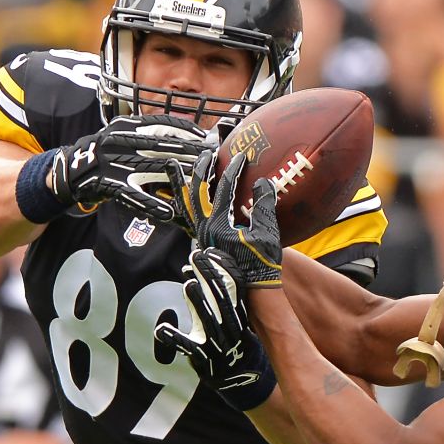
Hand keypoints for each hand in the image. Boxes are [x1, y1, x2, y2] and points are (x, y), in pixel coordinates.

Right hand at [49, 115, 212, 220]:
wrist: (70, 170)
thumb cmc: (107, 154)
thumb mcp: (124, 135)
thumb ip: (149, 134)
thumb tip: (186, 138)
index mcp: (126, 125)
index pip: (163, 124)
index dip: (188, 132)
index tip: (207, 139)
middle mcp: (119, 140)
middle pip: (163, 145)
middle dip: (190, 152)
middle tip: (211, 159)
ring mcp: (113, 162)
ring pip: (153, 168)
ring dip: (179, 175)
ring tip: (200, 180)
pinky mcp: (108, 185)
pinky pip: (134, 195)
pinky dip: (152, 204)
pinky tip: (169, 212)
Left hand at [155, 249, 275, 410]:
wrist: (244, 377)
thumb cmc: (232, 339)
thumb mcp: (230, 316)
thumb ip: (213, 295)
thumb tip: (191, 270)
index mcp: (239, 316)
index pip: (235, 289)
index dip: (223, 269)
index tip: (212, 251)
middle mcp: (231, 329)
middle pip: (220, 299)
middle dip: (209, 277)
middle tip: (196, 257)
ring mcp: (218, 344)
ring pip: (208, 320)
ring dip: (198, 302)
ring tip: (189, 284)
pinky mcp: (203, 360)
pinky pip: (187, 348)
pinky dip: (174, 338)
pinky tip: (161, 328)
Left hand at [169, 151, 282, 287]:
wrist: (252, 290)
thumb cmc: (262, 264)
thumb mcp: (268, 233)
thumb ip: (265, 205)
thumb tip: (263, 183)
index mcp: (219, 225)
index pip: (223, 189)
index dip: (233, 170)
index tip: (241, 156)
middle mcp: (205, 228)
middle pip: (197, 191)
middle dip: (202, 169)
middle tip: (207, 153)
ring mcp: (201, 235)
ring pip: (185, 203)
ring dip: (182, 183)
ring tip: (176, 166)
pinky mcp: (203, 240)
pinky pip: (187, 216)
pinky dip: (183, 202)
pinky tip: (184, 194)